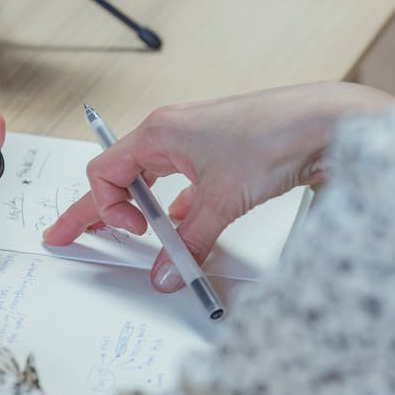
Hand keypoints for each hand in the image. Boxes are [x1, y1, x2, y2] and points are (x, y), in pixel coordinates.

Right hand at [43, 82, 394, 290]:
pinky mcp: (222, 156)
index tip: (132, 234)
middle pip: (119, 176)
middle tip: (68, 233)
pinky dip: (177, 209)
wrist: (326, 122)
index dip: (108, 208)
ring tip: (133, 237)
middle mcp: (173, 134)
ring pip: (152, 181)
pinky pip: (183, 185)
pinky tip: (182, 230)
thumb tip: (165, 271)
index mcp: (160, 132)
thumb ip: (190, 241)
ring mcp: (197, 143)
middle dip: (97, 207)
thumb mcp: (223, 199)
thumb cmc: (275, 136)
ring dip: (143, 210)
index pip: (106, 172)